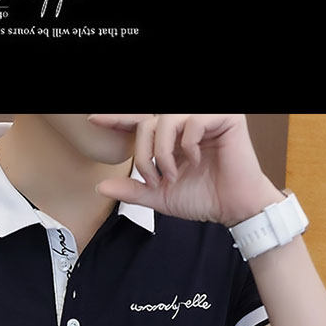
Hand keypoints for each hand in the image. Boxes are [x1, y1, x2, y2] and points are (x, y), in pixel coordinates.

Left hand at [88, 113, 281, 226]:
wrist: (232, 208)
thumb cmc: (203, 198)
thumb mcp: (160, 196)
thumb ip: (133, 189)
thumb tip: (101, 186)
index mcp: (171, 137)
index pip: (140, 121)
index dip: (117, 119)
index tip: (93, 120)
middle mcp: (186, 122)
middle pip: (148, 121)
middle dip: (144, 153)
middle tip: (154, 178)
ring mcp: (205, 117)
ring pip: (166, 119)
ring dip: (163, 151)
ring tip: (173, 174)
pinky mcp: (225, 117)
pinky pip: (193, 120)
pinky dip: (188, 144)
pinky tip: (196, 160)